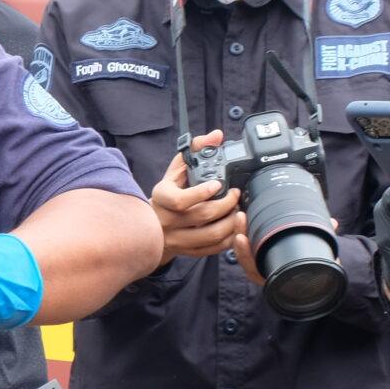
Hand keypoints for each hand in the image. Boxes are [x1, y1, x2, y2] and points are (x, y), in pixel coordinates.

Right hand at [153, 130, 245, 261]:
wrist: (152, 225)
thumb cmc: (168, 193)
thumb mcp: (176, 169)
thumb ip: (196, 149)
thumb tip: (216, 136)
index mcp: (162, 198)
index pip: (180, 200)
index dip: (201, 193)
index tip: (218, 184)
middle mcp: (167, 220)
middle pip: (202, 216)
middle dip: (226, 205)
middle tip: (235, 195)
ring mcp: (177, 238)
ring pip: (210, 236)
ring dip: (230, 223)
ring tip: (237, 211)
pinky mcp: (186, 251)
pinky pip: (212, 250)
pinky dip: (227, 239)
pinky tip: (233, 227)